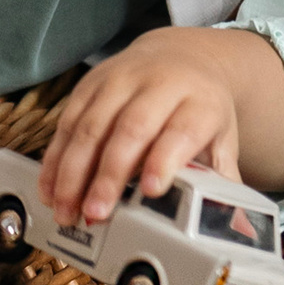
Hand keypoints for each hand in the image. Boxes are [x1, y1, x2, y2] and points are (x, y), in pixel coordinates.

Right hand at [42, 26, 283, 222]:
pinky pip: (67, 122)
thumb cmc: (199, 108)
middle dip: (109, 175)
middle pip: (131, 129)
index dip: (165, 158)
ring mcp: (120, 80)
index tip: (153, 190)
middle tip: (96, 213)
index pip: (182, 130)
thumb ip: (221, 178)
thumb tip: (233, 226)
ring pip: (91, 126)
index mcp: (199, 101)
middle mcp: (159, 85)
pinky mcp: (90, 83)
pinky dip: (55, 159)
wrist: (179, 58)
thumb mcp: (221, 136)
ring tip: (66, 210)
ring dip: (73, 173)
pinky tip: (50, 189)